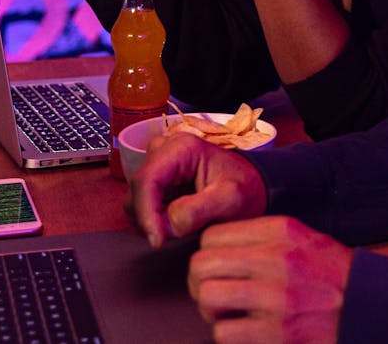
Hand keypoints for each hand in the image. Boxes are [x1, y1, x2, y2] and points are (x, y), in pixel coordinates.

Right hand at [125, 134, 268, 246]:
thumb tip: (167, 225)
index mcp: (181, 147)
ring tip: (181, 229)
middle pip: (137, 190)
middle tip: (174, 238)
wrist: (252, 187)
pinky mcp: (158, 181)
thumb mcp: (231, 199)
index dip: (146, 213)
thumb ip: (199, 211)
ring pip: (136, 199)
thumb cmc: (246, 188)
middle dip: (150, 219)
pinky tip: (176, 224)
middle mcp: (164, 151)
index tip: (157, 240)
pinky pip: (143, 205)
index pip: (146, 180)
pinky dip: (155, 220)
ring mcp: (158, 165)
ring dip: (151, 220)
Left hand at [189, 216, 353, 343]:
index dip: (208, 255)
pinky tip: (245, 330)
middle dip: (199, 282)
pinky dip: (228, 334)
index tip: (216, 268)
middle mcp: (277, 260)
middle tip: (211, 293)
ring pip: (208, 297)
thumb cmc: (333, 275)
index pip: (213, 236)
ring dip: (211, 310)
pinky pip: (224, 332)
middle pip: (202, 265)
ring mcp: (276, 298)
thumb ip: (262, 236)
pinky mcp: (277, 334)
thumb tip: (215, 245)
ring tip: (227, 313)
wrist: (369, 307)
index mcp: (281, 232)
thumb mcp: (303, 238)